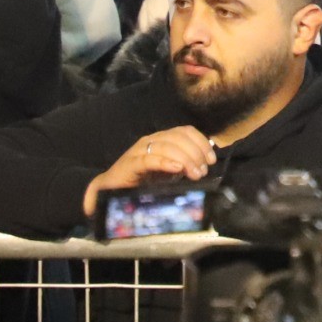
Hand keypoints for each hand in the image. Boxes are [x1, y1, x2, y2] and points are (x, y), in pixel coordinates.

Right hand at [84, 126, 219, 214]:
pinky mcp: (130, 163)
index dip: (201, 142)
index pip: (185, 131)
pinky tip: (177, 169)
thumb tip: (203, 166)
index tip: (212, 159)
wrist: (110, 190)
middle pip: (179, 137)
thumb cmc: (141, 182)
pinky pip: (150, 159)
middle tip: (204, 170)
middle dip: (195, 152)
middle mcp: (151, 140)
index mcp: (162, 139)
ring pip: (167, 146)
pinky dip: (165, 162)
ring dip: (185, 159)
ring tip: (195, 173)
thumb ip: (183, 167)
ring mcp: (140, 150)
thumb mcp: (167, 174)